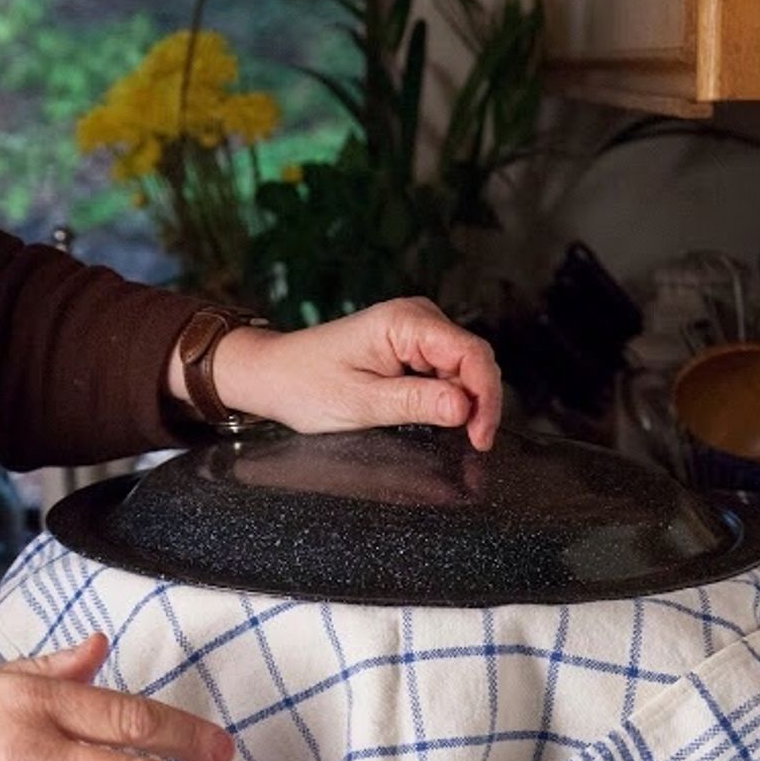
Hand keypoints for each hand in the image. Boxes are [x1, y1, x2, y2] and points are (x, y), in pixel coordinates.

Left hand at [212, 296, 501, 450]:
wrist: (273, 375)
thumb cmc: (305, 385)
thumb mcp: (361, 403)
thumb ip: (416, 403)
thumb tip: (464, 407)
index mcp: (404, 322)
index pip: (471, 353)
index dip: (485, 397)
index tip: (480, 437)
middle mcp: (416, 317)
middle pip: (474, 358)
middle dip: (480, 402)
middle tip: (473, 443)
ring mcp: (416, 330)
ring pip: (464, 367)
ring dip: (466, 401)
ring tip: (456, 435)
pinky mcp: (411, 347)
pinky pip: (446, 371)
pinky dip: (450, 397)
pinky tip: (439, 418)